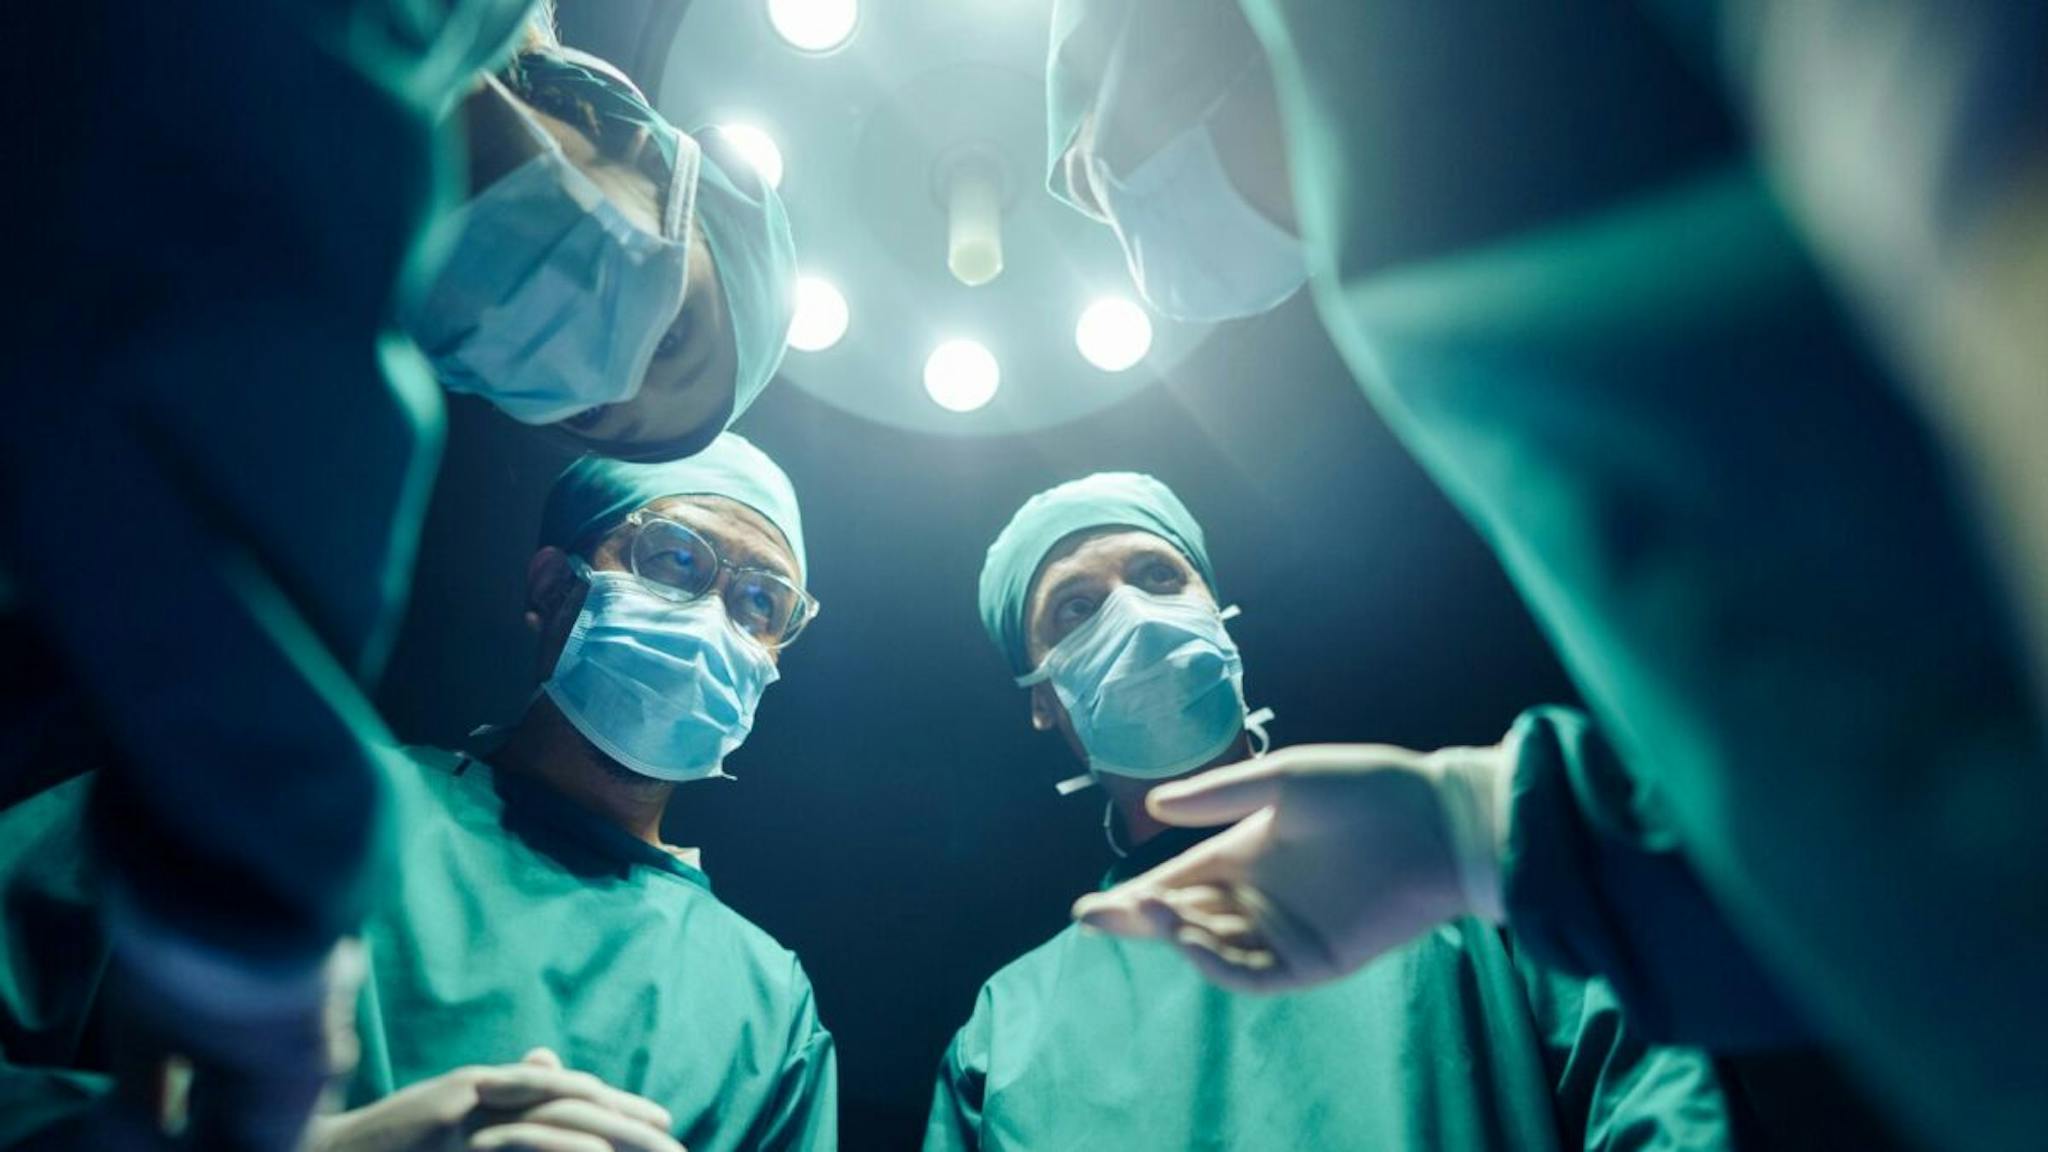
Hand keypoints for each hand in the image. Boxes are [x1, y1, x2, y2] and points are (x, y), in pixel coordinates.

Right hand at [306, 1049, 684, 1151]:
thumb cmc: (387, 1147)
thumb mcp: (450, 1124)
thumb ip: (501, 1097)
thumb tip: (548, 1062)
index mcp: (492, 1095)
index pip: (569, 1101)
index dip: (617, 1109)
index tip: (661, 1122)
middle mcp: (489, 1090)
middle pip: (575, 1100)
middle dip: (626, 1119)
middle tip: (671, 1135)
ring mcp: (470, 1098)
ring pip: (557, 1104)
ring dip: (608, 1119)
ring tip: (651, 1136)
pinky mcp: (450, 1106)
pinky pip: (515, 1105)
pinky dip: (556, 1108)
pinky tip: (594, 1119)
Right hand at [1071, 741, 1510, 992]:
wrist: (1437, 821)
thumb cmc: (1367, 788)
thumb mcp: (1285, 780)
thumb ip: (1221, 795)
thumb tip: (1156, 804)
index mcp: (1244, 856)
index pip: (1177, 883)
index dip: (1134, 897)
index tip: (1090, 905)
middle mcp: (1257, 899)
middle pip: (1182, 920)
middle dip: (1138, 921)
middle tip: (1097, 915)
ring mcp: (1283, 934)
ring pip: (1212, 948)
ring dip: (1175, 936)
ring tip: (1149, 911)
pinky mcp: (1313, 961)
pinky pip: (1255, 974)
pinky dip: (1219, 965)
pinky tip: (1193, 941)